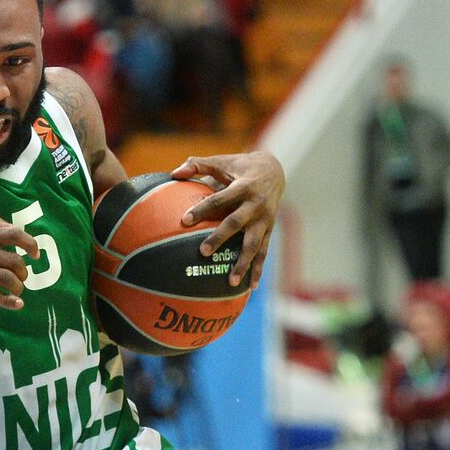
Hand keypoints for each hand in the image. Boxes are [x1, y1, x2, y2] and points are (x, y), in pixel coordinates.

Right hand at [0, 216, 39, 309]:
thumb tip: (16, 231)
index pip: (12, 234)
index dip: (30, 243)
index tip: (36, 254)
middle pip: (13, 260)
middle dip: (23, 272)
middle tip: (21, 278)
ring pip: (7, 278)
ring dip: (18, 287)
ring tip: (16, 290)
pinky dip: (10, 302)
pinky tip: (16, 304)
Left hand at [172, 150, 284, 286]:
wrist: (275, 170)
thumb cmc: (240, 167)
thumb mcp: (221, 162)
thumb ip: (198, 165)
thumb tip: (174, 173)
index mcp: (243, 187)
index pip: (219, 199)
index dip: (202, 209)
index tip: (184, 220)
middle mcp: (256, 205)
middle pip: (236, 223)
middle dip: (220, 238)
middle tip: (203, 252)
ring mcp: (265, 220)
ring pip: (253, 244)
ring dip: (243, 263)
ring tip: (230, 282)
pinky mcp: (269, 230)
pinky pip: (263, 252)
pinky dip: (258, 269)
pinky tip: (250, 287)